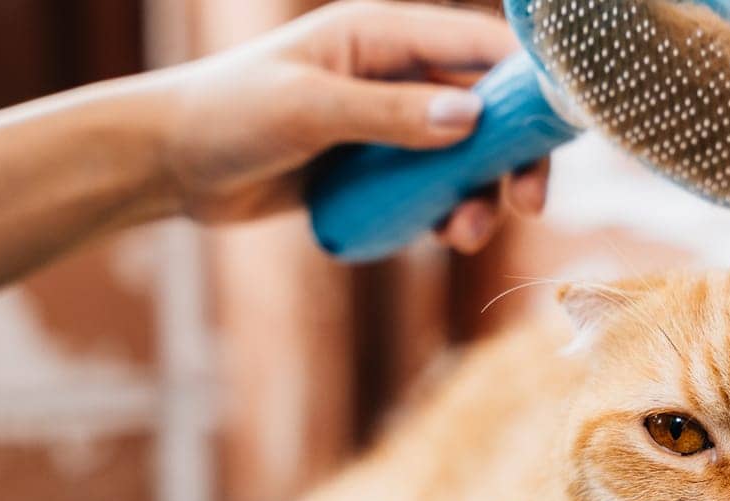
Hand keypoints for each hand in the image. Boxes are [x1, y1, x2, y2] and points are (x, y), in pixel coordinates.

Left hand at [149, 0, 548, 251]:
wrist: (170, 163)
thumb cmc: (228, 114)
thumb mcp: (308, 109)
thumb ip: (389, 113)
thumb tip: (470, 120)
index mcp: (384, 34)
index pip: (480, 46)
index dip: (528, 84)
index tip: (558, 130)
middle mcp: (397, 75)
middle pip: (487, 110)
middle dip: (513, 156)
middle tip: (526, 204)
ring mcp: (389, 125)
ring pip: (465, 159)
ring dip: (480, 195)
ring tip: (464, 234)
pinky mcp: (376, 171)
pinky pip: (432, 191)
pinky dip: (446, 214)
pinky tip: (439, 237)